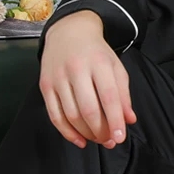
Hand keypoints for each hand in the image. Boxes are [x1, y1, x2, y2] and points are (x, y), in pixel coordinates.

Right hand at [39, 10, 136, 148]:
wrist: (69, 33)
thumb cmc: (97, 53)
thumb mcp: (116, 68)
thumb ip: (124, 94)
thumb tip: (129, 120)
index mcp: (99, 63)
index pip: (109, 96)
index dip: (115, 119)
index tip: (120, 137)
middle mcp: (77, 70)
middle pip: (88, 108)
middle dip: (101, 130)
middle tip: (110, 141)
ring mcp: (58, 78)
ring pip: (71, 114)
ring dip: (86, 133)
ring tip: (99, 140)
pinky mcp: (45, 86)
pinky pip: (54, 115)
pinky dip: (67, 132)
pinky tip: (80, 140)